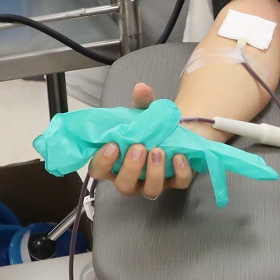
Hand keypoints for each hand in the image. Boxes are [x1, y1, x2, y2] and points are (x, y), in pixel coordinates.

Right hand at [86, 82, 196, 198]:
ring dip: (154, 172)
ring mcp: (155, 182)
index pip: (99, 171)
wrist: (180, 130)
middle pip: (124, 186)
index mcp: (115, 164)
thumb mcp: (144, 113)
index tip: (112, 145)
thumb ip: (141, 102)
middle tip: (138, 147)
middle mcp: (133, 178)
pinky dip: (180, 172)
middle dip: (130, 168)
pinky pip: (179, 183)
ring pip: (151, 190)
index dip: (102, 162)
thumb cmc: (152, 128)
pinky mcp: (177, 181)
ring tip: (158, 151)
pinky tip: (180, 156)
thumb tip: (141, 88)